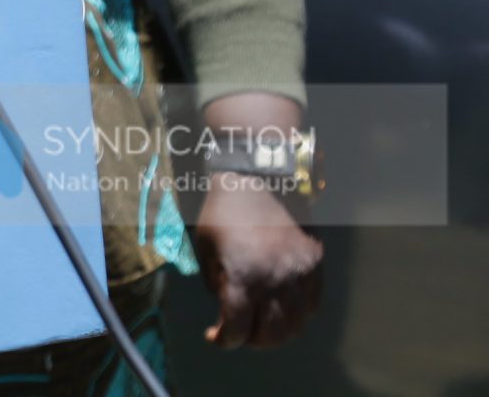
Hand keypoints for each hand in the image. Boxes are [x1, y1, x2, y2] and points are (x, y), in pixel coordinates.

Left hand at [193, 167, 323, 349]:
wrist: (260, 180)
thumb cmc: (223, 212)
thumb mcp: (205, 248)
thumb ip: (216, 284)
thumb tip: (227, 310)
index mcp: (244, 278)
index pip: (237, 329)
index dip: (223, 340)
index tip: (214, 336)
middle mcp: (276, 283)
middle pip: (270, 335)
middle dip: (249, 340)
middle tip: (237, 333)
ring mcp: (300, 276)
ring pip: (295, 326)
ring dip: (275, 334)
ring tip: (258, 325)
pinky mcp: (316, 268)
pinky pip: (311, 306)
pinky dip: (296, 316)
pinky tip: (279, 309)